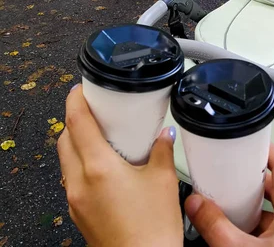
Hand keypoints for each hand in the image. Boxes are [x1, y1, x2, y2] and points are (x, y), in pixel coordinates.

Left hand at [57, 85, 182, 246]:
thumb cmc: (152, 230)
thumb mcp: (163, 179)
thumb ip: (162, 149)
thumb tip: (164, 134)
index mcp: (98, 167)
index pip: (77, 122)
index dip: (76, 100)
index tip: (80, 89)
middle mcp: (79, 182)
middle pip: (64, 138)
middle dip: (74, 119)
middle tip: (93, 108)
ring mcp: (76, 200)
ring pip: (65, 159)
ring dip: (75, 141)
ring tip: (99, 134)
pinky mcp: (79, 213)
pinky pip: (71, 178)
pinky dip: (80, 163)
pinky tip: (103, 165)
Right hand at [184, 143, 273, 245]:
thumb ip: (214, 225)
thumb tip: (195, 203)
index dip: (265, 150)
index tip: (248, 142)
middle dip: (249, 182)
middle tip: (227, 175)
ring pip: (271, 215)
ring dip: (249, 209)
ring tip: (225, 206)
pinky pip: (271, 235)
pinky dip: (252, 230)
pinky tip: (233, 237)